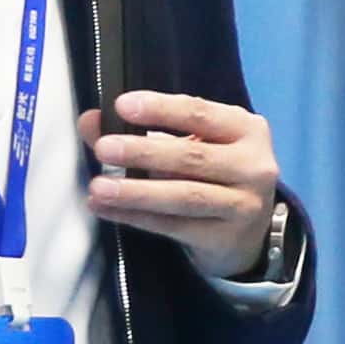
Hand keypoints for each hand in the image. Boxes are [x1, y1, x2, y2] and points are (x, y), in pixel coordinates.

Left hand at [87, 90, 282, 268]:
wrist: (248, 233)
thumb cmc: (214, 176)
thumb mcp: (190, 146)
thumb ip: (141, 131)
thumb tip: (91, 121)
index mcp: (246, 129)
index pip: (201, 113)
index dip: (162, 109)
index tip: (122, 106)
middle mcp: (253, 165)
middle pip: (192, 156)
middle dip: (144, 151)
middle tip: (104, 148)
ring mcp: (243, 204)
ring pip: (184, 195)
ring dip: (137, 191)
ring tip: (99, 187)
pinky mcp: (226, 238)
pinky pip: (175, 226)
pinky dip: (137, 217)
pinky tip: (107, 209)